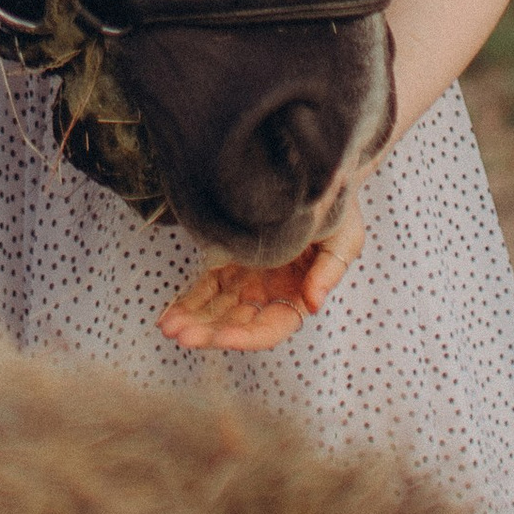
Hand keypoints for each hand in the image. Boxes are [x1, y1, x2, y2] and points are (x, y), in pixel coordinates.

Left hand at [156, 183, 367, 351]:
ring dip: (193, 321)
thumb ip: (329, 271)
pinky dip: (187, 302)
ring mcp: (246, 279)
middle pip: (236, 323)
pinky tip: (168, 314)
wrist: (309, 176)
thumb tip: (313, 304)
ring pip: (216, 310)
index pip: (269, 327)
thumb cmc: (333, 209)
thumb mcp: (345, 237)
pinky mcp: (227, 262)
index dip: (246, 336)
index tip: (221, 337)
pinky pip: (204, 288)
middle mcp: (268, 293)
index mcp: (296, 294)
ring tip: (168, 328)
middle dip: (208, 332)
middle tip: (181, 335)